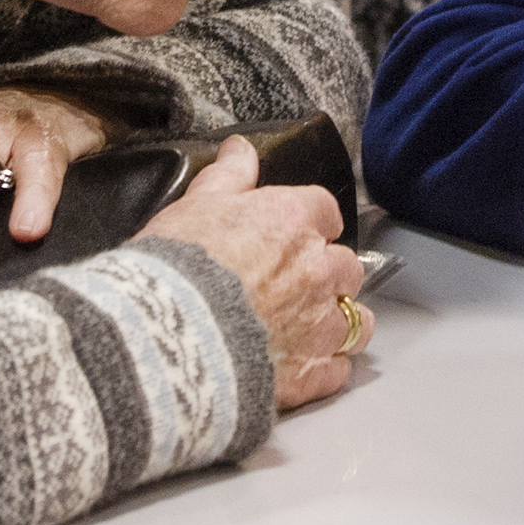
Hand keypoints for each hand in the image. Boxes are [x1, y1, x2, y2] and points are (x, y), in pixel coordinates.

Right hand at [144, 137, 369, 408]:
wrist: (166, 337)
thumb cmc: (176, 268)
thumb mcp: (195, 206)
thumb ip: (227, 176)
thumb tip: (240, 150)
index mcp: (292, 221)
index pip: (326, 211)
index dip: (310, 222)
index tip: (296, 231)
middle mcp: (317, 270)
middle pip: (347, 266)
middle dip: (327, 272)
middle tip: (297, 281)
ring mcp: (319, 326)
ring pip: (356, 320)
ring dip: (339, 321)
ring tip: (312, 327)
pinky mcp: (309, 374)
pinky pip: (337, 372)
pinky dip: (325, 369)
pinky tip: (304, 367)